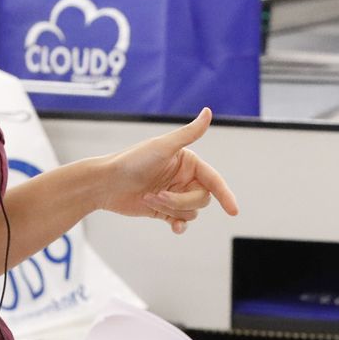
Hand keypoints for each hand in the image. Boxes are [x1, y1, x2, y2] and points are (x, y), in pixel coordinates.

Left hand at [100, 109, 240, 233]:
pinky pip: (182, 222)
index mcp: (188, 162)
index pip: (214, 180)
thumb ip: (189, 133)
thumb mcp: (162, 146)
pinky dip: (178, 225)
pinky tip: (173, 227)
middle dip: (181, 201)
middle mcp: (184, 178)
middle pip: (202, 199)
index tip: (233, 211)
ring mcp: (174, 195)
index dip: (225, 195)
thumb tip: (208, 112)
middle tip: (158, 195)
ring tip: (150, 199)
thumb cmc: (132, 161)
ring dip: (172, 209)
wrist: (105, 183)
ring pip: (191, 212)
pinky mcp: (164, 210)